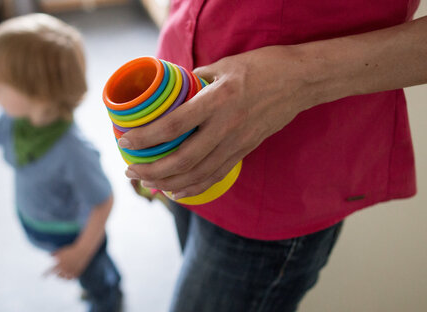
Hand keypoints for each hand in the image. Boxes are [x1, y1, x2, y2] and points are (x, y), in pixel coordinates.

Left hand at [45, 244, 90, 279]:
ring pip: (64, 278)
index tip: (42, 277)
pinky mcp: (76, 274)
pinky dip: (69, 277)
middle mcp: (64, 269)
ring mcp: (70, 272)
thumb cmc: (71, 250)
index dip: (46, 274)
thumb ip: (55, 254)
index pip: (51, 270)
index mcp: (60, 263)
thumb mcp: (62, 250)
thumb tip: (49, 256)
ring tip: (63, 273)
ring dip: (63, 276)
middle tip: (58, 272)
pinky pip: (70, 278)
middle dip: (57, 273)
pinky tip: (69, 274)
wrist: (82, 251)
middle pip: (58, 275)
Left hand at [121, 46, 322, 198]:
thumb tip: (171, 89)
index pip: (173, 125)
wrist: (300, 81)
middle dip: (151, 169)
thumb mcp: (223, 65)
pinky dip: (194, 188)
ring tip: (146, 182)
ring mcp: (237, 143)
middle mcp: (226, 126)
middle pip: (182, 159)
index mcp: (217, 100)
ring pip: (198, 174)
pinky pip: (216, 176)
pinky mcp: (245, 151)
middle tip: (130, 169)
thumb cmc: (260, 67)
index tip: (126, 141)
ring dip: (167, 182)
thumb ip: (195, 79)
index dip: (146, 138)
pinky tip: (176, 192)